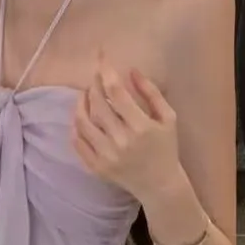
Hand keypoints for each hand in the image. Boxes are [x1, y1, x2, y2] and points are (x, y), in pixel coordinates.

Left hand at [72, 58, 179, 203]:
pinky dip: (75, 126)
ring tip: (85, 94)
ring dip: (80, 103)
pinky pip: (77, 143)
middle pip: (97, 105)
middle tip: (95, 77)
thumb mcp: (168, 118)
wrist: (159, 185)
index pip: (116, 93)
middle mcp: (121, 141)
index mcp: (141, 127)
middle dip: (93, 85)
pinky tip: (81, 117)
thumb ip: (151, 93)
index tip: (101, 58)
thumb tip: (131, 70)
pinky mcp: (95, 167)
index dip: (106, 72)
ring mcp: (105, 155)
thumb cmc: (166, 148)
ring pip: (82, 123)